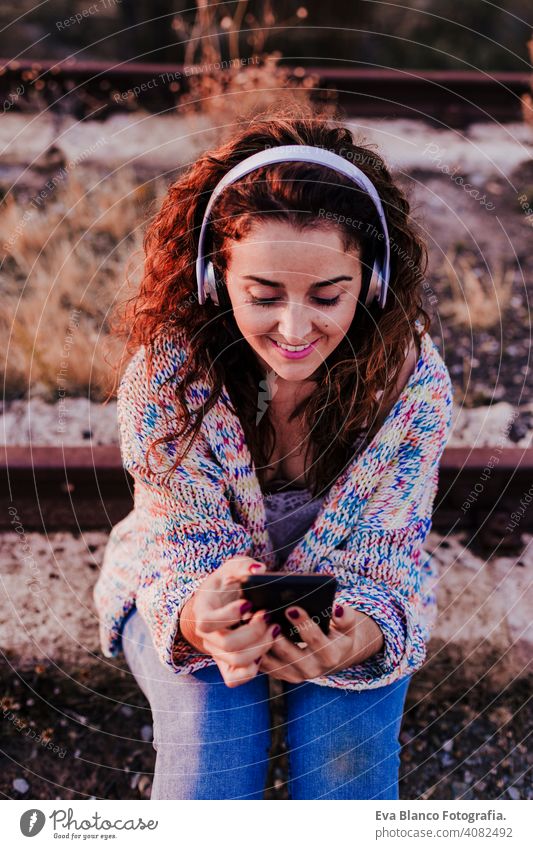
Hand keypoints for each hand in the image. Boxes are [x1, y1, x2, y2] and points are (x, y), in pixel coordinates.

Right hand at [178, 555, 279, 687]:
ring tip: (274, 628)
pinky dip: (253, 669)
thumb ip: (243, 566)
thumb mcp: (231, 569)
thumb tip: (259, 570)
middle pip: (228, 645)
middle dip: (254, 631)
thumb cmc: (226, 585)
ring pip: (237, 662)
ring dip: (261, 647)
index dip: (229, 615)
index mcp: (202, 612)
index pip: (207, 622)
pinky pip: (236, 679)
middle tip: (268, 615)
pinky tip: (265, 649)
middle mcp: (207, 637)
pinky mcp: (228, 665)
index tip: (248, 603)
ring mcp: (217, 653)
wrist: (217, 605)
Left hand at [257, 602, 383, 682]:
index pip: (315, 640)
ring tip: (252, 622)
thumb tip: (337, 608)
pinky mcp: (283, 676)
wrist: (336, 654)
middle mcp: (313, 670)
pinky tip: (248, 633)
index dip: (304, 624)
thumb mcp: (348, 625)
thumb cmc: (340, 633)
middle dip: (276, 634)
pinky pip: (265, 666)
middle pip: (289, 653)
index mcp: (331, 656)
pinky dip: (255, 651)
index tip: (291, 608)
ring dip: (262, 643)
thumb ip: (345, 617)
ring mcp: (296, 676)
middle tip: (263, 615)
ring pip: (274, 661)